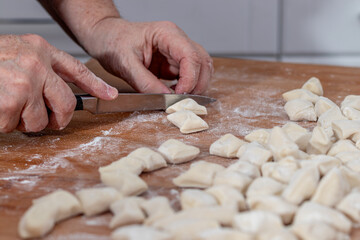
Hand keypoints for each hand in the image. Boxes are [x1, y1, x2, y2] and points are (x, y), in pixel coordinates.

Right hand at [0, 34, 117, 132]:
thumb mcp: (16, 53)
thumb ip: (39, 69)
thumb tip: (56, 93)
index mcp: (39, 48)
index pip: (77, 69)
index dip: (95, 84)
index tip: (110, 94)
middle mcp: (37, 62)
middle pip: (67, 103)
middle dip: (56, 119)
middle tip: (42, 121)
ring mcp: (26, 80)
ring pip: (41, 120)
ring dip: (23, 122)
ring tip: (6, 106)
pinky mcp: (12, 98)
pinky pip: (16, 125)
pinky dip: (3, 124)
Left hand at [84, 18, 212, 93]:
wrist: (106, 37)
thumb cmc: (113, 42)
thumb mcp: (125, 64)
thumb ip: (145, 82)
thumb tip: (165, 98)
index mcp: (167, 34)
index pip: (191, 55)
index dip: (190, 78)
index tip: (180, 95)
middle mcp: (177, 40)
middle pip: (202, 61)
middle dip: (198, 84)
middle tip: (184, 100)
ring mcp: (177, 51)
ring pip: (201, 68)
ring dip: (196, 86)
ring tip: (180, 98)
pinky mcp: (173, 63)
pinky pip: (189, 75)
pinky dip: (188, 87)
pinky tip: (176, 94)